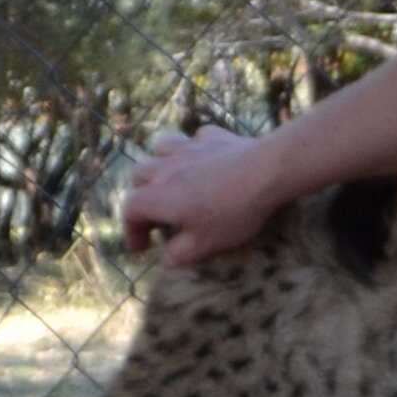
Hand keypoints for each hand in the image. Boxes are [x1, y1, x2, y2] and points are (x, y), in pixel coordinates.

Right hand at [118, 128, 287, 265]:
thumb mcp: (205, 244)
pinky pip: (194, 140)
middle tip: (158, 216)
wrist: (266, 171)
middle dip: (143, 195)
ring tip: (171, 181)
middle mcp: (166, 168)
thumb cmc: (232, 212)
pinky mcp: (212, 137)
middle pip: (139, 175)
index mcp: (158, 196)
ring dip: (160, 164)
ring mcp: (189, 148)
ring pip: (160, 149)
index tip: (143, 248)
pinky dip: (194, 151)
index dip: (132, 231)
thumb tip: (166, 259)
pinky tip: (205, 162)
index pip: (130, 211)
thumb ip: (180, 254)